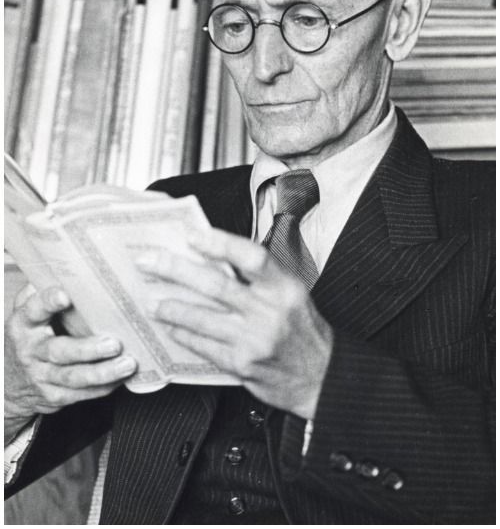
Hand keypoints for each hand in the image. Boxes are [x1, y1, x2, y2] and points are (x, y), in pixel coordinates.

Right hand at [5, 285, 136, 443]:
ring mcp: (42, 376)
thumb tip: (67, 262)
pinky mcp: (54, 396)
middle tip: (114, 343)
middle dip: (88, 349)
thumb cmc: (32, 334)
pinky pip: (81, 394)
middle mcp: (32, 351)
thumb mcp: (30, 310)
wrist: (10, 380)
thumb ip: (43, 289)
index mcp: (24, 323)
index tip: (65, 295)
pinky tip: (122, 378)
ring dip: (103, 372)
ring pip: (73, 377)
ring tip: (128, 363)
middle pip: (59, 351)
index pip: (34, 310)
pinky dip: (103, 388)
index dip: (48, 302)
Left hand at [137, 229, 332, 418]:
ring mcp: (255, 339)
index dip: (220, 243)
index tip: (191, 234)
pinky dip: (184, 334)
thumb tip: (213, 257)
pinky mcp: (243, 365)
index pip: (251, 257)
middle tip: (149, 261)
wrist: (322, 378)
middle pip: (216, 285)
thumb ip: (259, 279)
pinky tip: (171, 327)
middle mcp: (270, 312)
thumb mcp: (291, 295)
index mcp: (285, 288)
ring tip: (152, 300)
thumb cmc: (304, 331)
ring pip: (203, 318)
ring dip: (172, 307)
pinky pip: (204, 346)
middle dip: (176, 270)